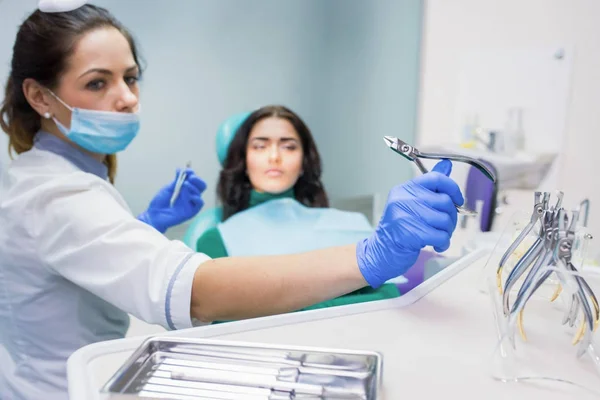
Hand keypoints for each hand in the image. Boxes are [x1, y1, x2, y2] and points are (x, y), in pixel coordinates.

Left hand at [137, 168, 206, 232]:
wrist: (154, 214)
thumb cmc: (160, 201)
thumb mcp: (168, 188)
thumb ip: (176, 180)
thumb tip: (180, 169)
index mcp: (185, 189)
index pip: (194, 180)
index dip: (192, 174)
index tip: (187, 171)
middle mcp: (190, 195)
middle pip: (201, 186)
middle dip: (197, 180)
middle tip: (191, 177)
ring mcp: (191, 203)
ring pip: (199, 193)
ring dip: (193, 187)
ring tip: (184, 185)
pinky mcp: (191, 211)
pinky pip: (199, 203)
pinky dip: (196, 198)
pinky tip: (189, 196)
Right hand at [356, 160, 463, 287]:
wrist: (381, 252)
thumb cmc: (399, 229)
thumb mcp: (411, 204)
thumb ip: (429, 187)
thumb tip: (447, 165)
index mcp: (405, 189)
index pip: (435, 178)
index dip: (452, 188)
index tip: (458, 200)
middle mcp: (404, 199)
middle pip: (445, 201)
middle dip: (451, 217)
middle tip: (444, 227)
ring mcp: (406, 215)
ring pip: (445, 220)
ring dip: (447, 232)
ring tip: (438, 236)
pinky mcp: (411, 233)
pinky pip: (441, 235)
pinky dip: (443, 243)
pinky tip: (437, 245)